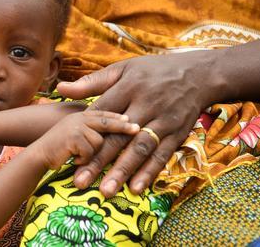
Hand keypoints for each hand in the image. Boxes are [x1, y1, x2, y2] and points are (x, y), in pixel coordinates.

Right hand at [32, 110, 138, 169]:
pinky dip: (83, 159)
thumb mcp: (74, 134)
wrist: (38, 155)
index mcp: (80, 115)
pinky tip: (73, 158)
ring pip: (100, 142)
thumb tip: (110, 134)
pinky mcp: (74, 137)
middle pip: (107, 122)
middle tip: (137, 130)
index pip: (104, 113)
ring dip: (91, 153)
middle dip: (123, 127)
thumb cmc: (57, 148)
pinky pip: (90, 152)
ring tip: (78, 155)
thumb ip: (89, 129)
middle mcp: (79, 117)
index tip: (132, 121)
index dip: (119, 117)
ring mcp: (76, 126)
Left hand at [57, 51, 219, 197]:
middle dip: (98, 161)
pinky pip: (162, 155)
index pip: (102, 113)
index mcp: (128, 87)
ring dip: (123, 171)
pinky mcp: (177, 133)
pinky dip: (149, 172)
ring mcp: (163, 120)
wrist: (199, 73)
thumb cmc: (153, 71)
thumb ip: (91, 82)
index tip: (68, 153)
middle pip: (118, 136)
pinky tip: (136, 188)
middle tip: (79, 182)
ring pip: (139, 149)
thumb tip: (60, 89)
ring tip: (105, 191)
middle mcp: (146, 104)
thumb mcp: (122, 69)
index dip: (86, 134)